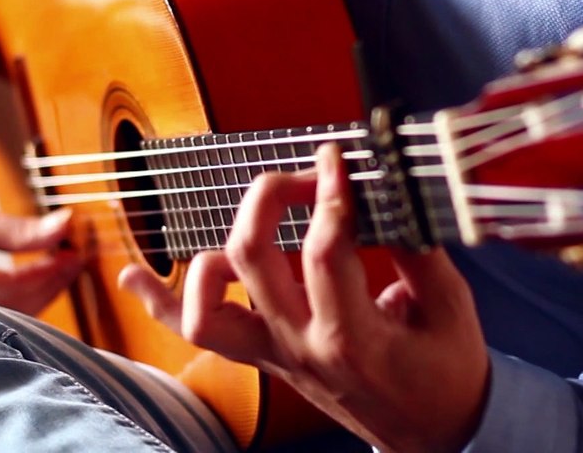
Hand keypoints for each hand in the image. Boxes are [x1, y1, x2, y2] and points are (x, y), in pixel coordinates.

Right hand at [0, 172, 83, 314]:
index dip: (49, 271)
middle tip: (74, 258)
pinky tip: (36, 280)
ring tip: (59, 265)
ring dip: (38, 295)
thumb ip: (19, 229)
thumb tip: (68, 224)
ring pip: (3, 319)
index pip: (11, 285)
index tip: (75, 253)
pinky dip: (18, 300)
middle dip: (49, 284)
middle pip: (11, 309)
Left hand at [120, 144, 489, 452]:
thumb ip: (416, 248)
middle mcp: (300, 346)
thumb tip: (386, 191)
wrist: (435, 434)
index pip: (323, 249)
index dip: (329, 192)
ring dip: (213, 254)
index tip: (338, 157)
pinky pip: (199, 334)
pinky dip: (159, 304)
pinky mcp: (266, 359)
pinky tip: (132, 277)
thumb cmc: (446, 372)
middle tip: (308, 176)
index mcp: (351, 336)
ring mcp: (275, 355)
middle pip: (251, 257)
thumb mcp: (451, 307)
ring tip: (252, 219)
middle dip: (272, 196)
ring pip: (204, 306)